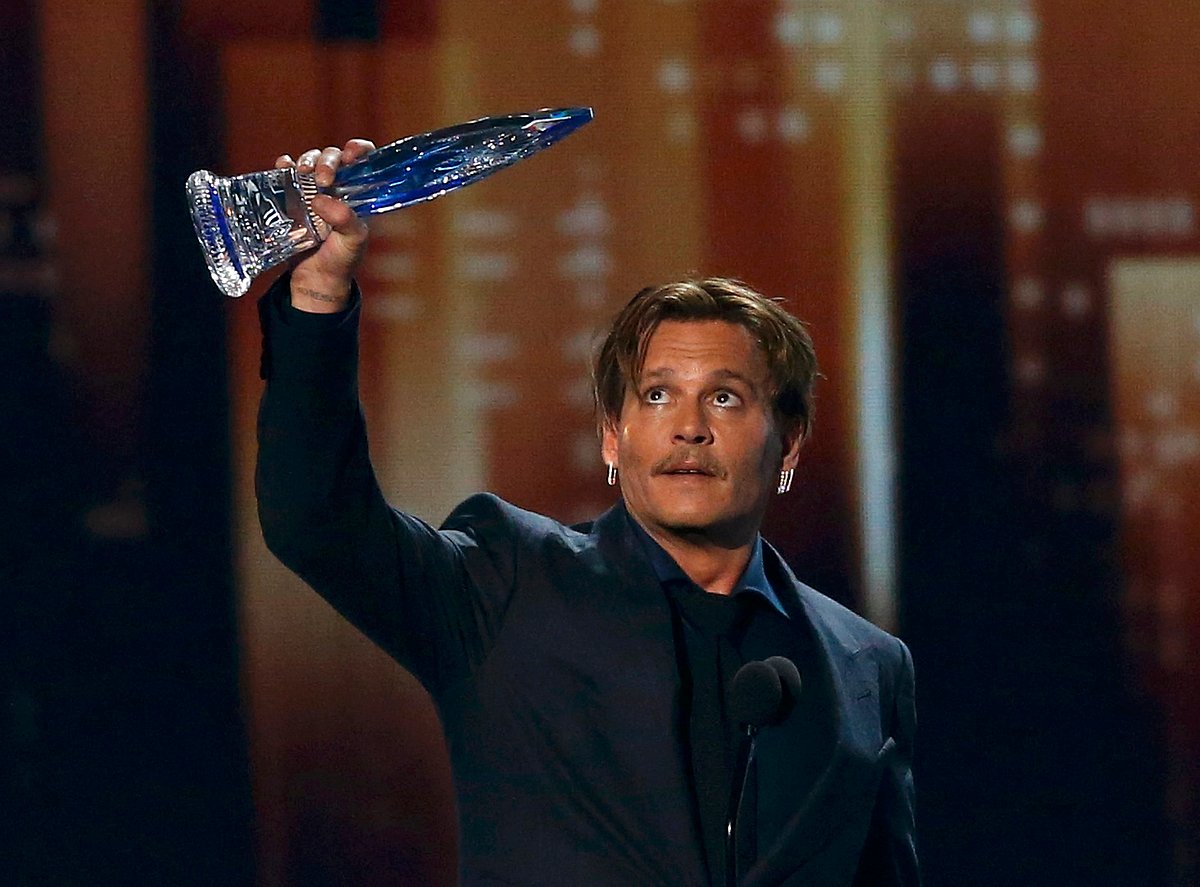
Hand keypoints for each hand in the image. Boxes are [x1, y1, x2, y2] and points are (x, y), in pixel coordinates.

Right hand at [275, 138, 375, 312]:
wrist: (315, 280)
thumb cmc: (341, 260)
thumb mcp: (353, 241)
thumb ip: (345, 219)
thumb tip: (320, 199)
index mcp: (357, 194)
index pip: (363, 162)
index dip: (359, 150)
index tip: (352, 153)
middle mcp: (336, 187)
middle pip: (333, 156)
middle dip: (328, 160)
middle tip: (324, 178)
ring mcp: (312, 190)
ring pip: (311, 160)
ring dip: (308, 160)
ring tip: (303, 172)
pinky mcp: (290, 197)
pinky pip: (286, 173)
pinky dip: (284, 165)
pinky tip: (284, 166)